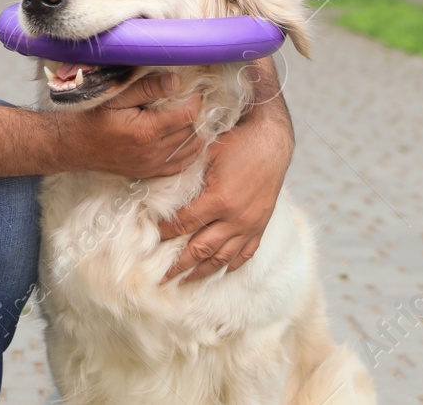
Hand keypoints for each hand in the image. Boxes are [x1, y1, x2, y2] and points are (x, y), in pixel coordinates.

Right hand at [63, 73, 205, 178]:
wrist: (72, 145)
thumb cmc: (91, 116)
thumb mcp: (116, 96)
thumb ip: (147, 88)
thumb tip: (175, 81)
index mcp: (146, 131)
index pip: (186, 116)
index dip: (195, 101)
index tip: (196, 90)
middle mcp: (152, 152)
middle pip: (190, 133)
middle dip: (196, 116)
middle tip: (195, 102)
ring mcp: (150, 165)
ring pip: (188, 151)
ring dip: (195, 135)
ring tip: (194, 119)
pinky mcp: (146, 172)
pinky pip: (177, 167)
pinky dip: (188, 154)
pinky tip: (190, 143)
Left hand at [156, 107, 292, 282]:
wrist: (271, 141)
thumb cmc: (236, 143)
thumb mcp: (206, 153)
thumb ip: (185, 174)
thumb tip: (159, 189)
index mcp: (218, 200)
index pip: (183, 225)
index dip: (164, 233)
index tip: (150, 239)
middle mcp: (235, 219)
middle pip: (200, 249)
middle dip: (179, 265)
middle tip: (162, 278)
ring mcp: (249, 225)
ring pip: (222, 257)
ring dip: (202, 272)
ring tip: (186, 281)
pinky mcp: (260, 226)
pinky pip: (246, 253)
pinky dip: (232, 265)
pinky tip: (221, 271)